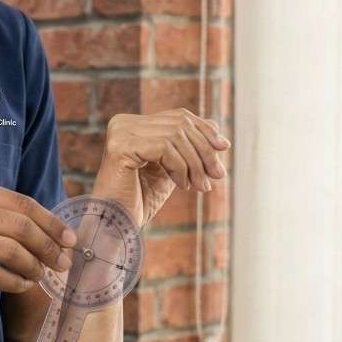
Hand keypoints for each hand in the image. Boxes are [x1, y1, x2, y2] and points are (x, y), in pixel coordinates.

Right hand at [0, 178, 76, 304]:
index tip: (70, 240)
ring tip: (39, 276)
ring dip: (33, 267)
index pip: (21, 202)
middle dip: (48, 247)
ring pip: (10, 251)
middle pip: (20, 226)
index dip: (51, 222)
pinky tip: (20, 286)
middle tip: (62, 263)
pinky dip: (13, 283)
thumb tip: (48, 229)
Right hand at [93, 109, 229, 228]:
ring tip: (201, 186)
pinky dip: (180, 168)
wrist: (116, 226)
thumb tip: (216, 126)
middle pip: (180, 124)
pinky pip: (164, 148)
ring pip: (176, 136)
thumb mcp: (171, 168)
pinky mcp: (120, 147)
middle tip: (217, 175)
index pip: (178, 116)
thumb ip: (186, 147)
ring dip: (195, 164)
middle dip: (204, 150)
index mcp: (132, 123)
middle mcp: (123, 122)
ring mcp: (120, 133)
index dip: (204, 130)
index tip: (224, 148)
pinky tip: (181, 185)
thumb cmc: (140, 200)